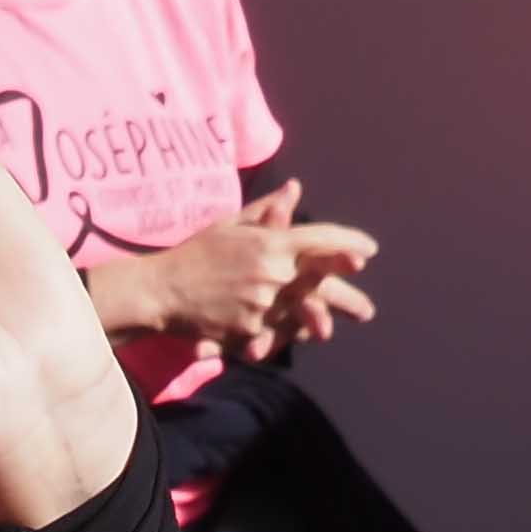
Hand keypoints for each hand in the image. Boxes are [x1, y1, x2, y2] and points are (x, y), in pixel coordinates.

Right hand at [92, 183, 373, 367]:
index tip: (369, 251)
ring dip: (319, 323)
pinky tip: (297, 341)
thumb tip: (294, 190)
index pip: (322, 240)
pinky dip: (284, 337)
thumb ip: (267, 210)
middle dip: (347, 297)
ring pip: (299, 314)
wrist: (161, 289)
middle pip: (321, 285)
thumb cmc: (195, 252)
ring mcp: (261, 305)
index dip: (349, 244)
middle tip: (367, 312)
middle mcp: (272, 274)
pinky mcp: (247, 330)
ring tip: (333, 332)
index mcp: (271, 243)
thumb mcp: (232, 224)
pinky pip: (274, 335)